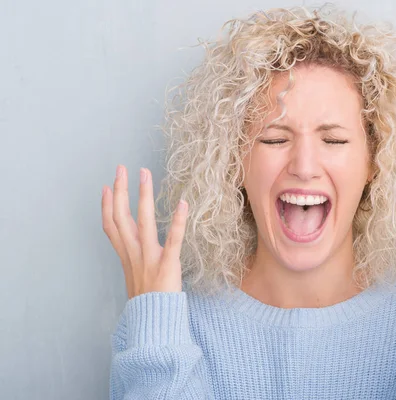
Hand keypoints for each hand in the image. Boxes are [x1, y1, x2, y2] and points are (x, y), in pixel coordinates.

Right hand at [101, 165, 188, 298]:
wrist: (154, 321)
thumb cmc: (148, 299)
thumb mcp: (135, 274)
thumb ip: (134, 255)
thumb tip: (134, 242)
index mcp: (126, 255)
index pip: (110, 226)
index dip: (107, 205)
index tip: (108, 186)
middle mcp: (133, 253)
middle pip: (121, 217)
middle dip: (121, 191)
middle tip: (122, 169)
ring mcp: (149, 257)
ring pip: (143, 221)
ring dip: (144, 196)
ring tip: (145, 174)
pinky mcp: (168, 263)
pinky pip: (174, 240)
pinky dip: (178, 221)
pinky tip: (183, 204)